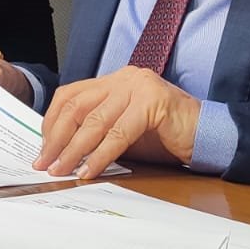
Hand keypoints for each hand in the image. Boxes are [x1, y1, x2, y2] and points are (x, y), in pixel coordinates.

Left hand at [35, 66, 200, 178]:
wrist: (207, 135)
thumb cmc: (165, 136)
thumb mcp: (123, 131)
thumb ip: (96, 132)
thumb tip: (61, 151)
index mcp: (114, 80)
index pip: (71, 95)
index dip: (51, 122)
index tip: (42, 148)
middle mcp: (125, 78)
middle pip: (77, 107)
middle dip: (56, 139)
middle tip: (45, 164)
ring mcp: (140, 87)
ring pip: (95, 121)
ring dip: (73, 150)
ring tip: (61, 170)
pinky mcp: (154, 102)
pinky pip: (119, 133)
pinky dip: (101, 155)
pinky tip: (90, 171)